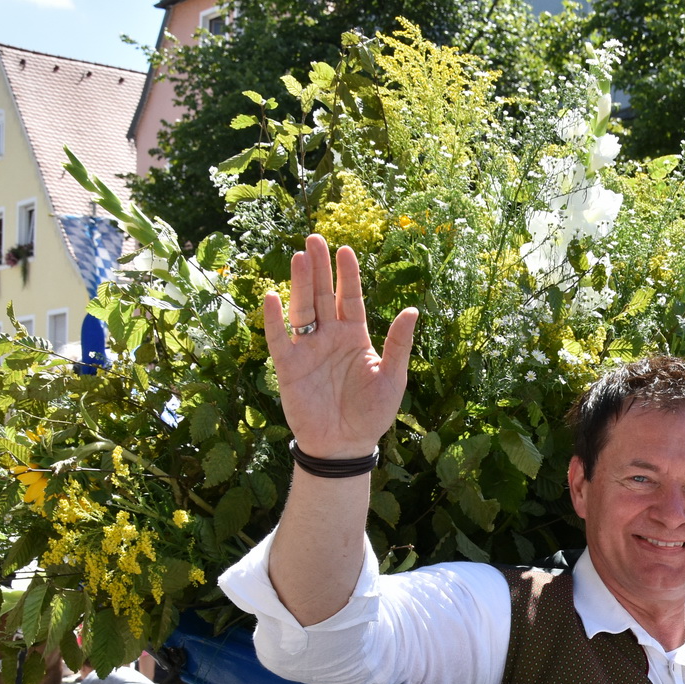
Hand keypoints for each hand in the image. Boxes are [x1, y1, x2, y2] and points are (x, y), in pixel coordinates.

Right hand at [264, 234, 418, 459]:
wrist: (346, 445)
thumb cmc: (372, 413)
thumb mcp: (392, 377)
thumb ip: (398, 344)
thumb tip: (413, 311)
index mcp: (355, 336)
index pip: (349, 298)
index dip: (347, 275)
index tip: (345, 249)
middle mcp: (329, 337)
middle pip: (322, 295)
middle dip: (318, 268)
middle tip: (314, 239)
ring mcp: (308, 349)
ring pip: (301, 310)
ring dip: (298, 284)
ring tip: (298, 257)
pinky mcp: (288, 366)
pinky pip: (279, 338)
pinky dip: (274, 319)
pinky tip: (271, 296)